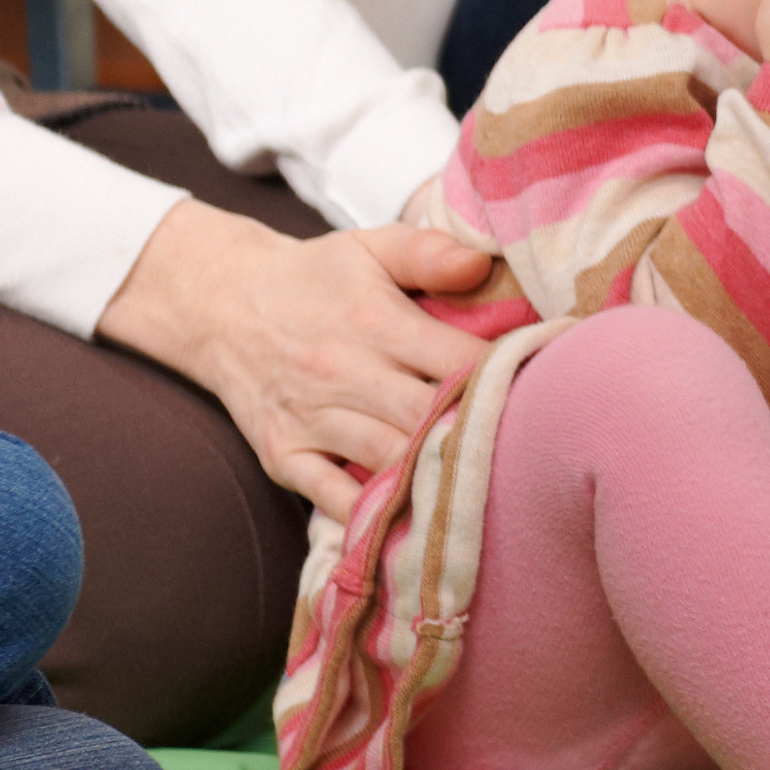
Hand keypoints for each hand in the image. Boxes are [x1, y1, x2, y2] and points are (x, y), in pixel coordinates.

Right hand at [96, 202, 506, 519]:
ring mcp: (312, 420)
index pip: (460, 357)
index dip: (510, 373)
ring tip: (493, 488)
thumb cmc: (313, 277)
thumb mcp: (369, 247)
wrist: (219, 304)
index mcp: (376, 322)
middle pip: (430, 417)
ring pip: (388, 461)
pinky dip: (370, 514)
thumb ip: (428, 252)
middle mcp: (345, 374)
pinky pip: (331, 498)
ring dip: (435, 476)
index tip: (550, 385)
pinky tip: (414, 522)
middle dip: (483, 433)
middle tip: (536, 447)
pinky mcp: (284, 455)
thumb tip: (482, 265)